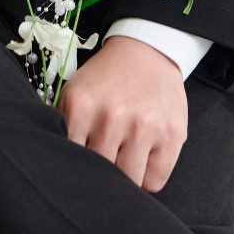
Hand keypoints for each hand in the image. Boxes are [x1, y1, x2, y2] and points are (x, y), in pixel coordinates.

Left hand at [58, 35, 187, 192]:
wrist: (147, 52)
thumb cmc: (108, 80)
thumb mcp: (75, 94)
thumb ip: (64, 127)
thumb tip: (61, 166)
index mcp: (81, 106)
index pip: (72, 162)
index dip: (77, 168)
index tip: (83, 166)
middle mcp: (112, 116)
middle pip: (100, 174)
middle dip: (101, 174)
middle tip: (105, 163)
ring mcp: (144, 126)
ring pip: (128, 182)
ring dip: (125, 178)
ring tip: (125, 160)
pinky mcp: (172, 134)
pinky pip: (155, 182)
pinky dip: (147, 180)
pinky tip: (144, 160)